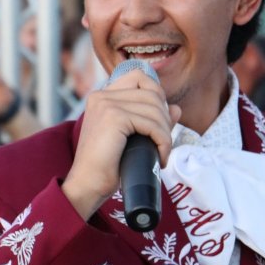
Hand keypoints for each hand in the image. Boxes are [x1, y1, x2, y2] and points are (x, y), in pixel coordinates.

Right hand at [62, 67, 180, 219]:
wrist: (88, 186)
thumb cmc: (107, 166)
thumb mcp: (133, 137)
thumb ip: (152, 120)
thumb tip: (176, 108)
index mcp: (102, 97)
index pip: (139, 78)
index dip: (157, 95)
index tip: (159, 122)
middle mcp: (102, 96)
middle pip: (152, 94)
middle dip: (165, 119)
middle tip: (162, 144)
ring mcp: (106, 104)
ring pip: (155, 109)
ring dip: (165, 134)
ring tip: (161, 153)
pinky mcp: (114, 117)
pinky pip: (152, 124)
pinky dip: (162, 142)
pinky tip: (159, 158)